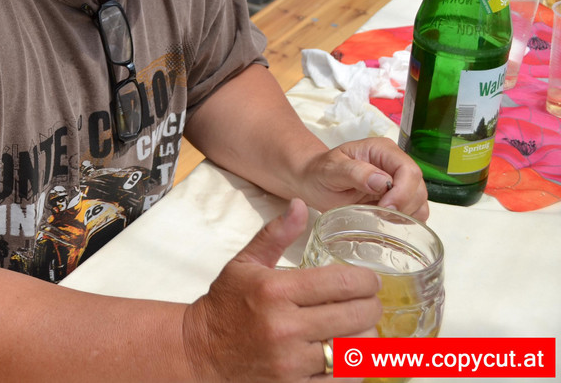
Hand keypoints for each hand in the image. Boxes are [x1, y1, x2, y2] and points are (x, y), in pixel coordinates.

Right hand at [183, 200, 379, 381]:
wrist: (200, 350)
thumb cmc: (226, 304)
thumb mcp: (244, 263)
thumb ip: (275, 235)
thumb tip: (299, 206)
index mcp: (275, 290)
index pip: (342, 283)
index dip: (366, 281)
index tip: (369, 282)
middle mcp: (284, 326)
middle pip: (356, 316)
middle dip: (372, 307)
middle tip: (371, 303)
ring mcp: (291, 362)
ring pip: (355, 350)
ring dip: (366, 338)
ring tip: (361, 328)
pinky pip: (343, 381)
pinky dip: (354, 367)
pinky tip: (350, 355)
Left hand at [296, 138, 429, 219]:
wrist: (312, 181)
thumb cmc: (319, 172)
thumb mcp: (330, 169)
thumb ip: (355, 172)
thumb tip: (383, 181)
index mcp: (382, 150)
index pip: (408, 170)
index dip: (403, 192)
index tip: (385, 207)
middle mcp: (394, 164)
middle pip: (418, 188)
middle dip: (404, 206)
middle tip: (380, 215)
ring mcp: (398, 182)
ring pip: (420, 202)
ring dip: (406, 215)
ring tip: (380, 218)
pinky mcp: (397, 199)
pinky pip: (414, 213)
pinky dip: (406, 221)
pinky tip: (387, 222)